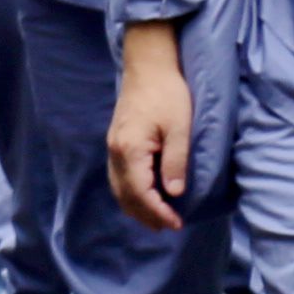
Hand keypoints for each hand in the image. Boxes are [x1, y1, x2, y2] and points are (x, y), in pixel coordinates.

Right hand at [104, 19, 192, 231]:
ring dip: (136, 206)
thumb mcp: (180, 128)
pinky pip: (118, 177)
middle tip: (168, 226)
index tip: (177, 223)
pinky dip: (130, 192)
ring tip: (157, 217)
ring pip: (118, 188)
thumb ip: (176, 162)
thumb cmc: (168, 93)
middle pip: (125, 196)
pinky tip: (145, 194)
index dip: (158, 212)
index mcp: (130, 150)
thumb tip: (174, 193)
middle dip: (146, 215)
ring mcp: (113, 146)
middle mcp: (116, 151)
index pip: (141, 193)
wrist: (149, 66)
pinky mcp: (117, 141)